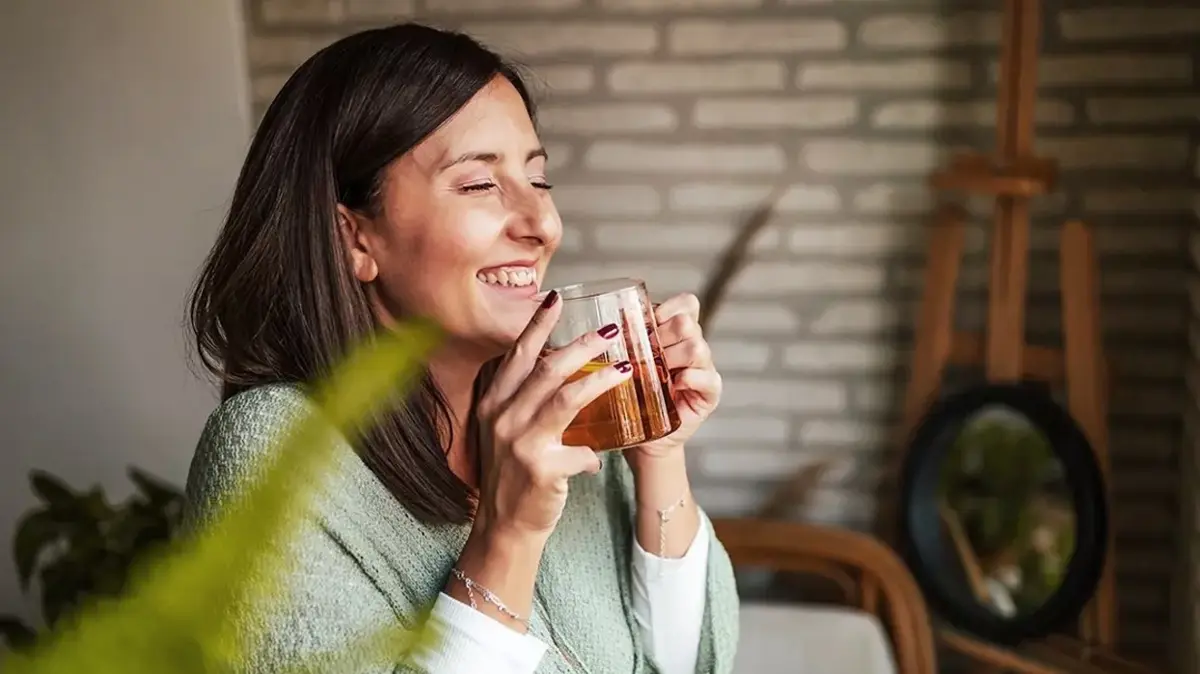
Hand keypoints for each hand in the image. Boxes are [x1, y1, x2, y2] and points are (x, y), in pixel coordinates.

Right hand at [473, 291, 632, 540]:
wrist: (504, 525)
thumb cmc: (512, 473)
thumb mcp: (507, 429)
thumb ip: (526, 399)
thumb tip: (562, 366)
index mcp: (493, 402)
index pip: (518, 354)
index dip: (537, 324)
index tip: (555, 298)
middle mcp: (502, 416)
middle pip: (547, 368)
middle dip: (582, 345)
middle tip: (610, 331)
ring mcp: (520, 442)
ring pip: (566, 398)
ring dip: (600, 380)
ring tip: (627, 368)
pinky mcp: (541, 469)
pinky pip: (580, 451)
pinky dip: (593, 454)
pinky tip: (601, 456)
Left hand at [627, 293, 721, 463]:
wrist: (643, 437)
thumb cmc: (633, 396)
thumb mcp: (628, 362)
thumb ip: (628, 339)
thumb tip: (617, 319)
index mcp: (678, 333)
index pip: (687, 304)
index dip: (667, 309)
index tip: (646, 324)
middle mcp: (695, 346)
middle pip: (687, 323)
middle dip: (661, 336)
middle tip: (643, 354)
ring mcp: (705, 369)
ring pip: (696, 348)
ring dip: (671, 357)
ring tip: (655, 372)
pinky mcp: (710, 393)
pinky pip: (708, 378)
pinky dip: (689, 378)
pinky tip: (675, 385)